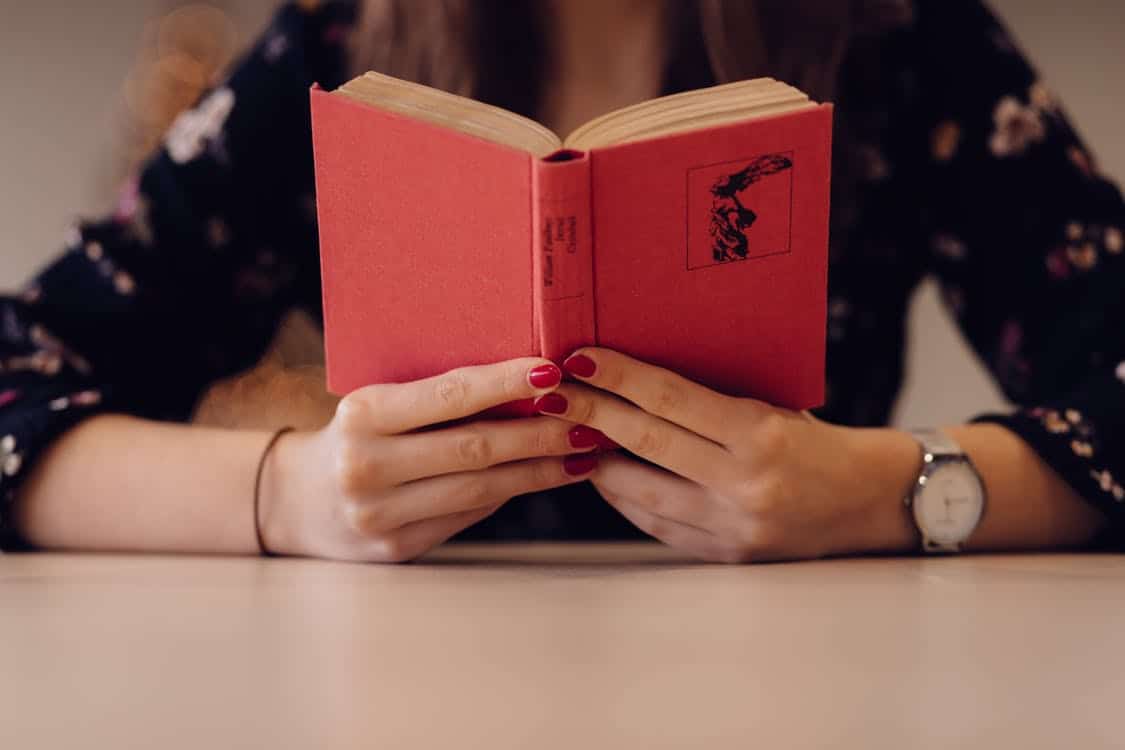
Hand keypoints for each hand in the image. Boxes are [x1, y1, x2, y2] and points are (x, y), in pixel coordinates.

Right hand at [259, 357, 607, 562]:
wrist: (297, 500)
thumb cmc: (357, 435)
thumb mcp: (379, 404)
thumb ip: (437, 398)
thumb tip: (529, 382)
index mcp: (362, 415)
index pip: (448, 395)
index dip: (505, 383)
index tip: (553, 370)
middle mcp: (367, 466)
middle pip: (474, 448)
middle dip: (540, 433)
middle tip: (589, 419)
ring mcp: (380, 515)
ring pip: (480, 489)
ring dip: (540, 470)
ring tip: (583, 451)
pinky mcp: (398, 548)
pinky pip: (468, 515)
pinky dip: (512, 493)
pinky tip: (546, 477)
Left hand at [536, 348, 919, 562]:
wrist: (868, 501)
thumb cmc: (816, 440)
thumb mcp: (775, 405)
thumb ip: (713, 399)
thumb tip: (637, 375)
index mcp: (761, 434)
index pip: (671, 399)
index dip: (619, 377)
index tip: (580, 358)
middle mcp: (744, 483)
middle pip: (646, 443)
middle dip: (591, 413)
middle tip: (552, 392)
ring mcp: (732, 526)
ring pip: (641, 492)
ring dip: (596, 460)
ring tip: (566, 432)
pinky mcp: (725, 554)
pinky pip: (657, 524)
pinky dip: (625, 498)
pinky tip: (603, 474)